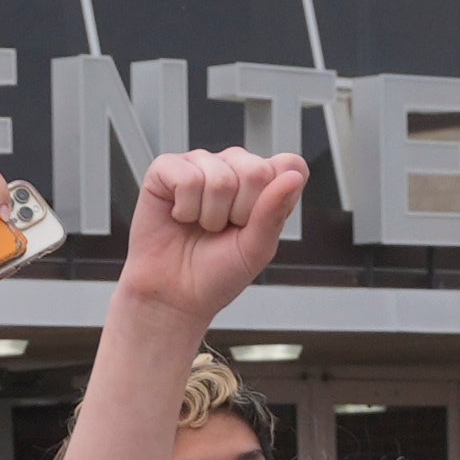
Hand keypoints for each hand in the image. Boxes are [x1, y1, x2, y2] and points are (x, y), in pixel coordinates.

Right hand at [119, 150, 302, 329]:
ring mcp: (201, 163)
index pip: (289, 165)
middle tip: (224, 229)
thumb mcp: (256, 249)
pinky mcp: (166, 168)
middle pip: (256, 171)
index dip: (275, 197)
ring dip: (210, 216)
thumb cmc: (215, 273)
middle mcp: (233, 166)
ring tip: (202, 226)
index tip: (256, 225)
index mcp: (262, 182)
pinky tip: (181, 216)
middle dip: (240, 213)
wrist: (174, 295)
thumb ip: (275, 212)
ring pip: (220, 178)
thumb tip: (294, 176)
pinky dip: (185, 208)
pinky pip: (186, 177)